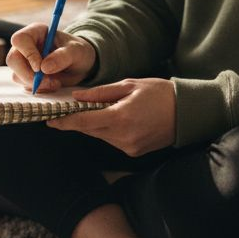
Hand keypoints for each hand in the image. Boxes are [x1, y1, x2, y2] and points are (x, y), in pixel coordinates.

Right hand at [7, 22, 96, 92]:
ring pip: (17, 75)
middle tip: (48, 82)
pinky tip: (52, 84)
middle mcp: (26, 45)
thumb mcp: (76, 51)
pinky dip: (38, 88)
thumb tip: (44, 68)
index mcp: (35, 32)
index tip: (40, 68)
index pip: (20, 40)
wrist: (80, 64)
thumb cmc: (78, 52)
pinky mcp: (26, 75)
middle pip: (13, 60)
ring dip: (36, 84)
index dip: (27, 54)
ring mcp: (24, 61)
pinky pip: (24, 85)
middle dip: (29, 75)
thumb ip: (62, 57)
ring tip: (56, 83)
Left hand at [46, 78, 174, 156]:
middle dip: (76, 122)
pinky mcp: (135, 152)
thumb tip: (77, 97)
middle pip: (90, 130)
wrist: (188, 112)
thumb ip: (101, 93)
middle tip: (62, 113)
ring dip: (93, 125)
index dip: (65, 122)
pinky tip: (111, 119)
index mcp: (120, 117)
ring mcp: (129, 147)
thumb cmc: (160, 93)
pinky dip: (107, 131)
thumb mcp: (129, 85)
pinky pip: (112, 141)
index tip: (50, 120)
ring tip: (90, 112)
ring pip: (100, 136)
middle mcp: (123, 137)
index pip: (84, 122)